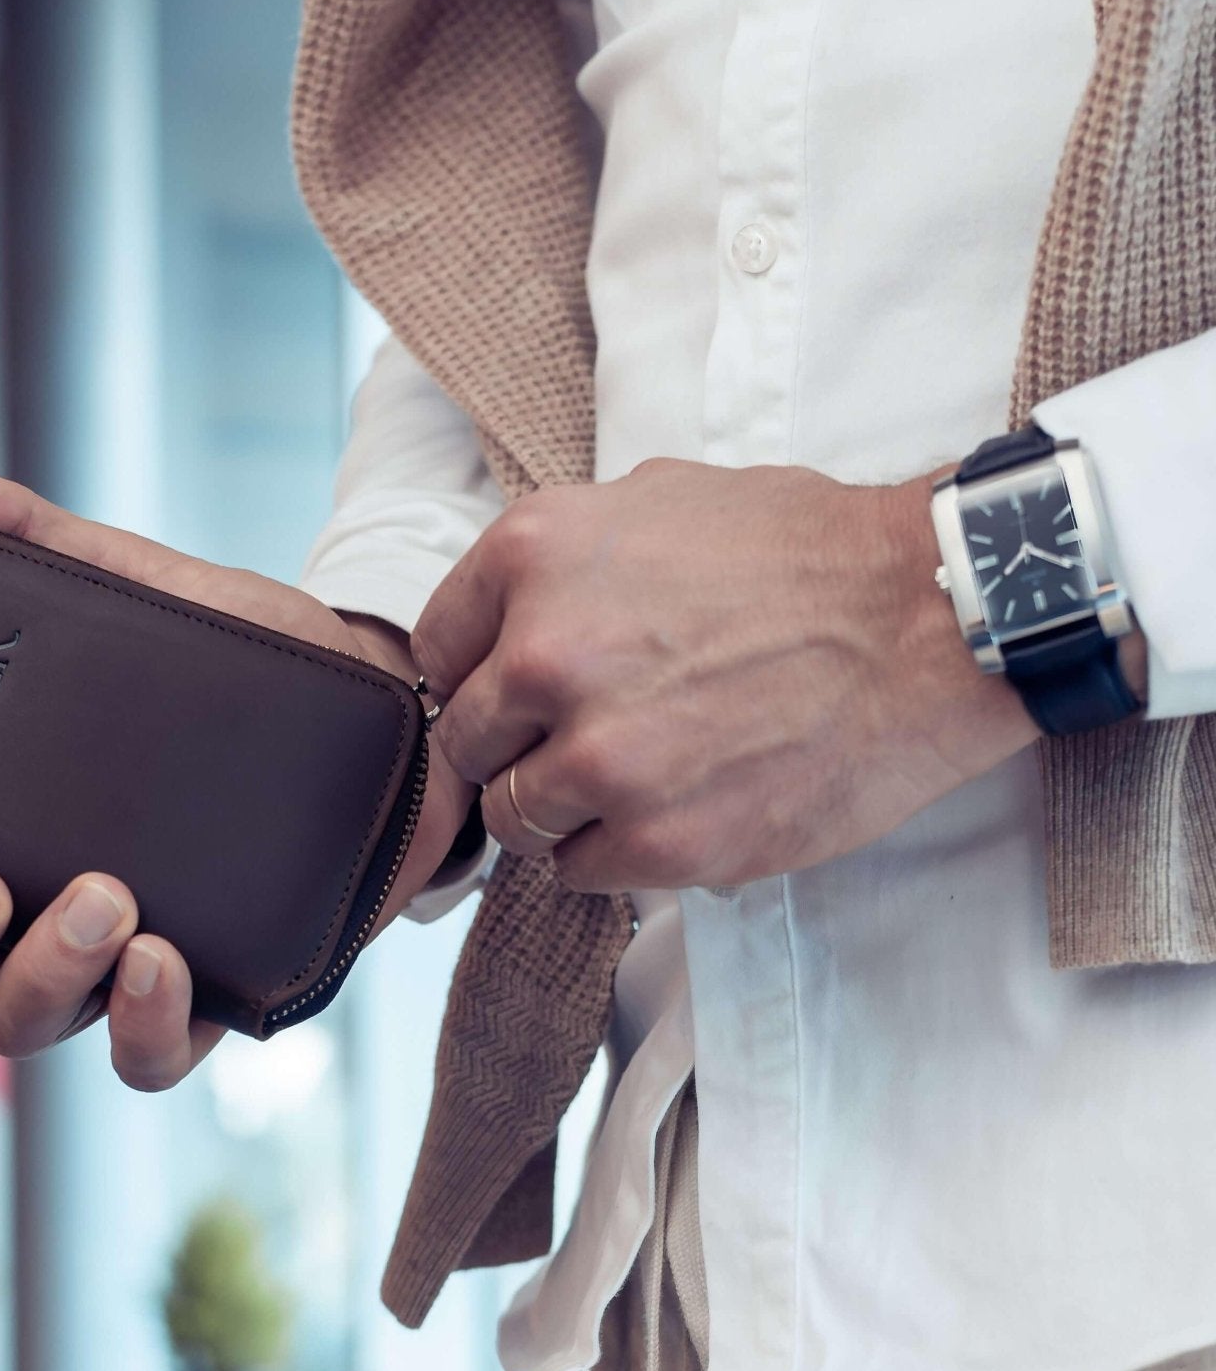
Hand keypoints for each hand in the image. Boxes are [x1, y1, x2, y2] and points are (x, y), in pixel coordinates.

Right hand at [0, 450, 473, 1089]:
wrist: (387, 707)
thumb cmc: (237, 658)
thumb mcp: (126, 586)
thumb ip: (20, 536)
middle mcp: (29, 907)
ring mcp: (109, 962)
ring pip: (18, 1025)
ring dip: (43, 974)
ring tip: (111, 895)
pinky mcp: (203, 997)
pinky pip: (142, 1062)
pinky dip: (140, 1027)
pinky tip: (162, 960)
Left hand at [411, 457, 1041, 891]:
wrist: (932, 619)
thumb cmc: (806, 552)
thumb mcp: (657, 498)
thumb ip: (560, 560)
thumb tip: (503, 619)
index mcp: (532, 556)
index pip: (437, 652)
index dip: (480, 677)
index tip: (519, 692)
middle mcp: (545, 655)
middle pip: (467, 744)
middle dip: (517, 745)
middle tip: (587, 738)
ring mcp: (599, 756)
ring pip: (514, 819)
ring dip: (561, 809)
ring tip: (636, 779)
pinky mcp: (658, 841)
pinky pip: (579, 872)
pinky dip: (616, 853)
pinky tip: (674, 810)